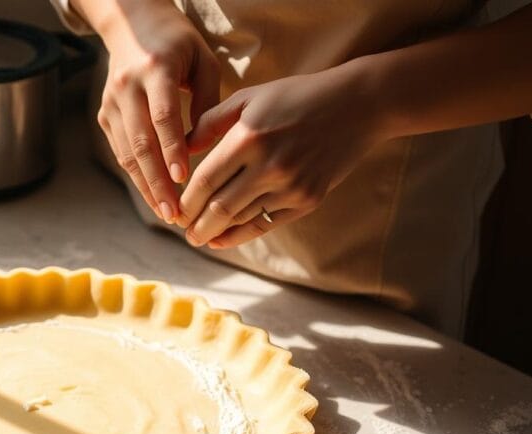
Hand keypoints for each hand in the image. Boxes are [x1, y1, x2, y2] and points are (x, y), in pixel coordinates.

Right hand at [90, 0, 219, 222]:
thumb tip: (200, 149)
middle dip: (157, 182)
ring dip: (146, 186)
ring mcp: (111, 102)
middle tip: (174, 212)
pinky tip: (154, 195)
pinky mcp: (105, 114)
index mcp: (155, 69)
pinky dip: (137, 175)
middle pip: (140, 142)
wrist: (133, 24)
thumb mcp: (204, 61)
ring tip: (166, 213)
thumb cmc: (179, 44)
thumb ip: (208, 103)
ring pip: (126, 153)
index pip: (163, 115)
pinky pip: (121, 150)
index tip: (183, 178)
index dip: (172, 149)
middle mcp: (127, 86)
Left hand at [177, 62, 386, 247]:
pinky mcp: (308, 200)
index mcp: (249, 137)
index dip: (185, 201)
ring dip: (215, 233)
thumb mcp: (249, 98)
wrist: (358, 105)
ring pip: (242, 219)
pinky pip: (266, 224)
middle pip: (220, 207)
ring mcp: (291, 186)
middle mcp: (269, 165)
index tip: (173, 210)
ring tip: (199, 236)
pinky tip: (223, 239)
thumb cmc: (294, 97)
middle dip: (195, 224)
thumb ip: (211, 121)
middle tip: (181, 231)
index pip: (206, 180)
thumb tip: (182, 148)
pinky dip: (241, 234)